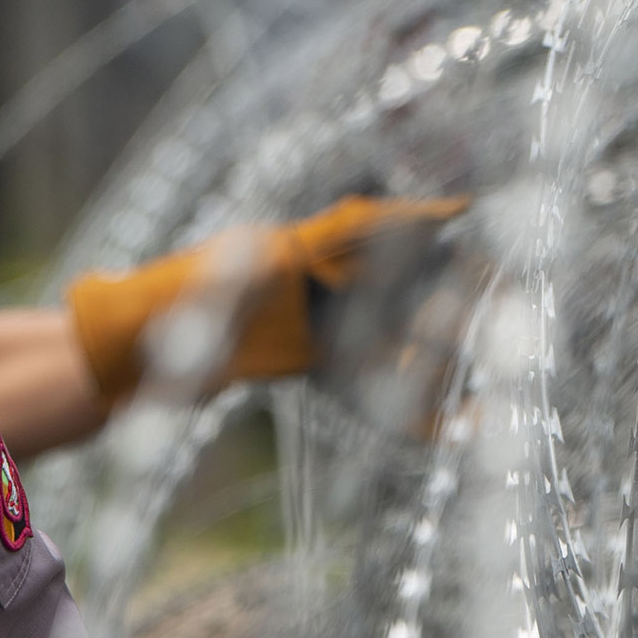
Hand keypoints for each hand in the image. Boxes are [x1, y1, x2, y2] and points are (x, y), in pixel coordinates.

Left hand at [65, 198, 473, 404]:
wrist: (127, 357)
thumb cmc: (154, 317)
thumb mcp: (190, 295)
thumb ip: (226, 278)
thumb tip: (254, 253)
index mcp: (284, 250)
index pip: (360, 225)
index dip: (413, 217)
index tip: (466, 209)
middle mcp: (309, 278)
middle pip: (391, 276)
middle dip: (449, 282)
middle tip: (509, 287)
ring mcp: (314, 319)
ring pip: (390, 332)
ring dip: (438, 349)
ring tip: (491, 364)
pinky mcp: (310, 359)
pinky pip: (368, 379)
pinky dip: (406, 404)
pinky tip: (449, 428)